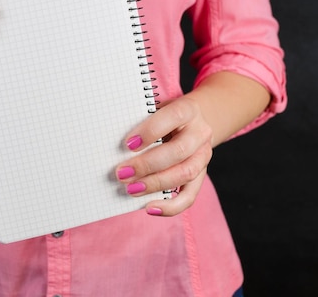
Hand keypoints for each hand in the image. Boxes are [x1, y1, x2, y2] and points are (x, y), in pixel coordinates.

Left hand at [115, 96, 213, 215]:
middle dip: (147, 164)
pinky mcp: (201, 176)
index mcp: (188, 110)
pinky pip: (189, 196)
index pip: (173, 116)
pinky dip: (170, 206)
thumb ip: (141, 121)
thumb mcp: (156, 108)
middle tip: (122, 173)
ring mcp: (203, 156)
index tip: (128, 144)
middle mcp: (200, 133)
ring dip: (155, 184)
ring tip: (131, 189)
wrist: (194, 120)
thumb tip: (114, 145)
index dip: (150, 131)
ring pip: (185, 174)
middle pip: (178, 151)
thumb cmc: (165, 115)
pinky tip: (149, 207)